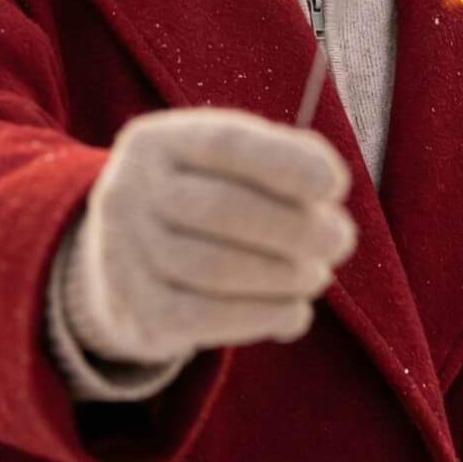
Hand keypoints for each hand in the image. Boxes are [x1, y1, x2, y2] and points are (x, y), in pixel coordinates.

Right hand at [60, 106, 358, 365]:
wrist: (122, 267)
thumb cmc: (199, 201)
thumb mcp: (226, 165)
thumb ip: (280, 160)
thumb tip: (328, 184)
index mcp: (156, 142)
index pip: (225, 143)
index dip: (286, 162)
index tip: (336, 185)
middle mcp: (129, 191)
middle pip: (223, 208)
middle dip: (297, 227)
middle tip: (340, 240)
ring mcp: (124, 254)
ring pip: (217, 268)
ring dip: (286, 275)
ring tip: (318, 275)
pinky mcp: (136, 312)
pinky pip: (208, 320)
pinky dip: (265, 316)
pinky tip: (294, 312)